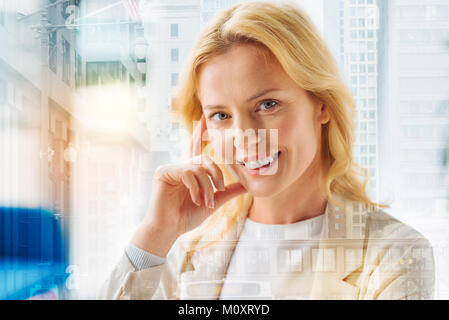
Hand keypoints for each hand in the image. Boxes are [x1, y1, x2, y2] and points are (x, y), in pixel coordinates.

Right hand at [131, 115, 246, 256]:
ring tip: (206, 202)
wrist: (171, 229)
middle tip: (219, 189)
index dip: (200, 133)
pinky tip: (195, 199)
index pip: (198, 149)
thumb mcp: (213, 202)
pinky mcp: (163, 172)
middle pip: (204, 159)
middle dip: (215, 174)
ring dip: (206, 186)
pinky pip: (187, 172)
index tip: (204, 118)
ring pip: (198, 168)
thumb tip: (247, 185)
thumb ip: (228, 192)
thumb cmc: (188, 216)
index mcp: (191, 171)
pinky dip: (194, 186)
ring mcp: (171, 168)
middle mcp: (181, 166)